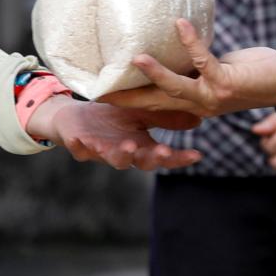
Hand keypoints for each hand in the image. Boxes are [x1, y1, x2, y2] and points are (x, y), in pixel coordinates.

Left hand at [26, 97, 202, 170]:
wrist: (76, 118)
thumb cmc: (113, 118)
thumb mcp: (142, 114)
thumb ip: (165, 117)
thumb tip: (199, 117)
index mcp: (142, 147)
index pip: (165, 157)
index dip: (180, 158)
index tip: (197, 155)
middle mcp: (125, 153)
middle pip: (142, 161)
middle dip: (153, 158)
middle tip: (164, 151)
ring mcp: (103, 152)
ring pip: (115, 159)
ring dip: (122, 155)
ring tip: (129, 146)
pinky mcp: (80, 148)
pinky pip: (80, 152)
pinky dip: (79, 147)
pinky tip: (80, 141)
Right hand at [99, 19, 275, 117]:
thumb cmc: (250, 73)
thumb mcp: (214, 73)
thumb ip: (191, 68)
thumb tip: (169, 45)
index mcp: (192, 105)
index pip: (153, 104)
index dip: (127, 100)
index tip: (102, 92)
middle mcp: (198, 106)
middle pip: (155, 102)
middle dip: (128, 96)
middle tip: (102, 87)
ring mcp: (211, 97)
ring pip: (174, 87)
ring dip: (154, 72)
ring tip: (135, 56)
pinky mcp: (225, 83)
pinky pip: (203, 61)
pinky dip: (191, 42)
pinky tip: (180, 23)